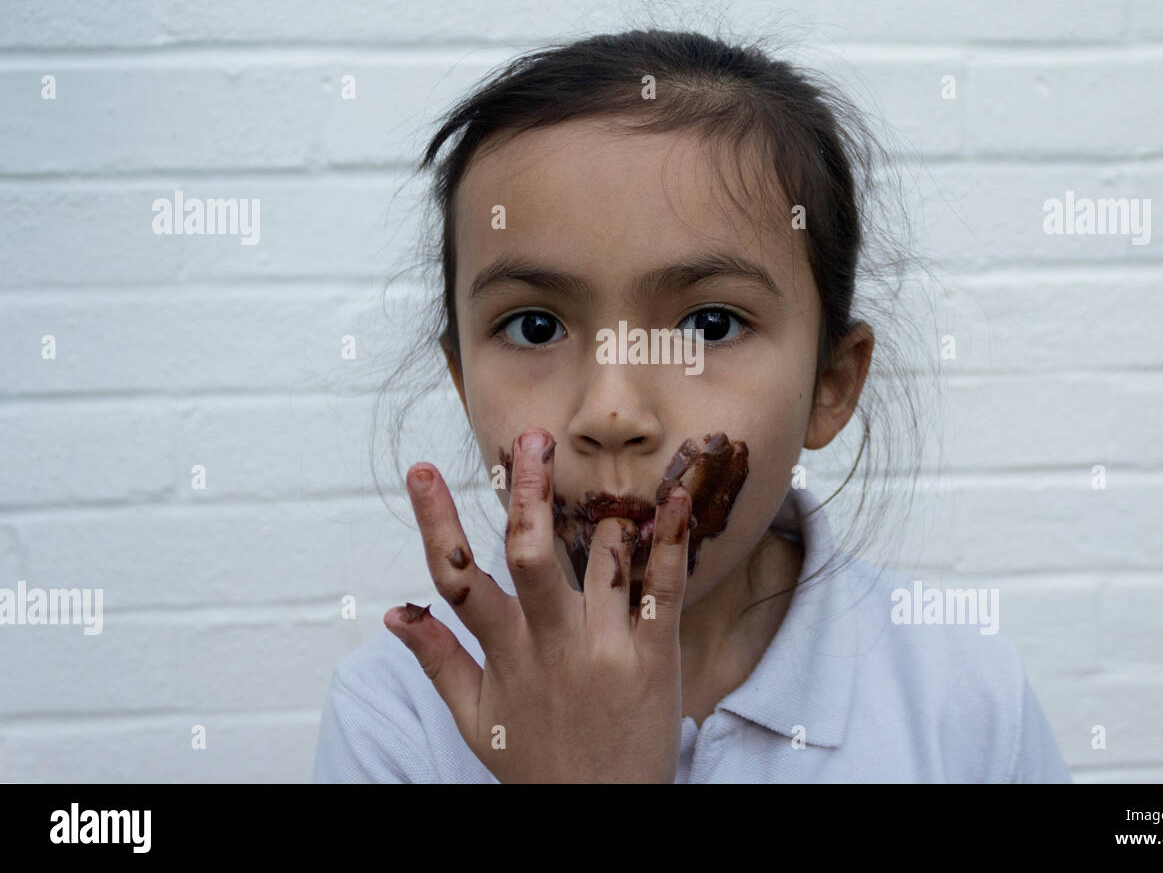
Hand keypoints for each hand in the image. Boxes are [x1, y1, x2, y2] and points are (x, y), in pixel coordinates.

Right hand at [384, 427, 692, 782]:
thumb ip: (438, 661)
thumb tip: (392, 613)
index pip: (457, 580)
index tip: (422, 470)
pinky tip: (678, 498)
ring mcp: (605, 649)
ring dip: (602, 520)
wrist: (604, 816)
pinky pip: (664, 590)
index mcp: (503, 655)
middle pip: (529, 556)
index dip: (436, 522)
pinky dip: (671, 541)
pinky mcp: (655, 657)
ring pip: (599, 562)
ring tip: (606, 503)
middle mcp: (551, 646)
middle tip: (530, 439)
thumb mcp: (475, 719)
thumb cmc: (537, 765)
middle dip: (526, 493)